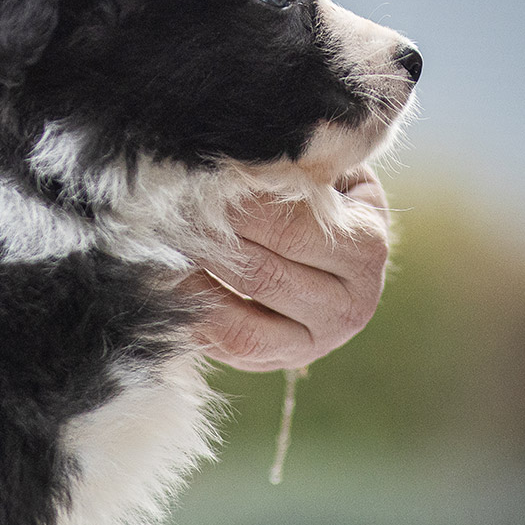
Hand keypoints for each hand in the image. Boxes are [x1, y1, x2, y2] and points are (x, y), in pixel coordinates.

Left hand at [184, 169, 389, 372]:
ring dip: (192, 289)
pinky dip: (194, 320)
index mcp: (364, 249)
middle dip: (206, 245)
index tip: (194, 187)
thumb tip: (238, 163)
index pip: (288, 229)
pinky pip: (228, 350)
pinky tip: (168, 288)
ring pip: (242, 326)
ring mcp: (316, 343)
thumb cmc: (324, 197)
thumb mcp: (326, 174)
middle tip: (164, 218)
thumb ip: (296, 169)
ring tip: (160, 254)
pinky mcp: (281, 361)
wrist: (338, 254)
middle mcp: (351, 306)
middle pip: (260, 276)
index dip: (236, 208)